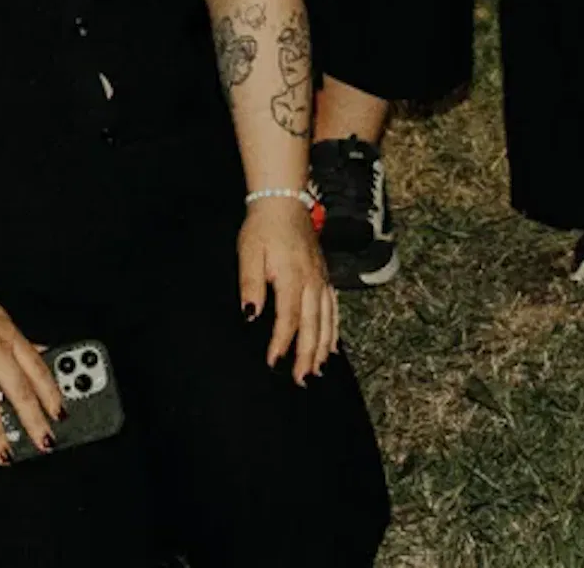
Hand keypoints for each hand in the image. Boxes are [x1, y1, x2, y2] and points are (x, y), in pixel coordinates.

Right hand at [0, 287, 61, 462]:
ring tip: (8, 456)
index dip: (52, 394)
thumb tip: (40, 351)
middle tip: (45, 442)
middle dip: (35, 421)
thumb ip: (18, 338)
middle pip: (21, 392)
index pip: (39, 369)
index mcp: (10, 335)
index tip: (61, 413)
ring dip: (1, 435)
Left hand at [237, 197, 337, 383]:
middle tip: (301, 380)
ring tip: (317, 372)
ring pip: (327, 319)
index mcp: (292, 276)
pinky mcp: (325, 276)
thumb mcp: (249, 252)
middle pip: (313, 324)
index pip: (288, 317)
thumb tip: (251, 314)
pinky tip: (332, 347)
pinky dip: (334, 330)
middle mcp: (312, 281)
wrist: (284, 202)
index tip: (273, 362)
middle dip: (307, 354)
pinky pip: (334, 308)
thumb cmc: (262, 228)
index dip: (281, 342)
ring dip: (322, 347)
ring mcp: (322, 279)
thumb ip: (251, 284)